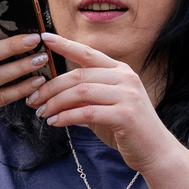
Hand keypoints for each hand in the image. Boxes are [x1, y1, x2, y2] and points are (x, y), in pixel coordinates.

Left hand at [29, 36, 182, 172]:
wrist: (155, 151)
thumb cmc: (127, 129)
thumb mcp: (104, 106)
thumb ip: (85, 97)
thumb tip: (52, 95)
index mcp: (120, 71)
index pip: (88, 53)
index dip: (65, 44)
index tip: (44, 38)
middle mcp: (126, 78)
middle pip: (78, 76)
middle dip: (50, 87)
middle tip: (33, 100)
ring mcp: (127, 95)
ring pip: (80, 92)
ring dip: (55, 103)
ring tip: (42, 113)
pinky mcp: (125, 114)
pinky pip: (87, 112)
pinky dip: (66, 117)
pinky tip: (55, 122)